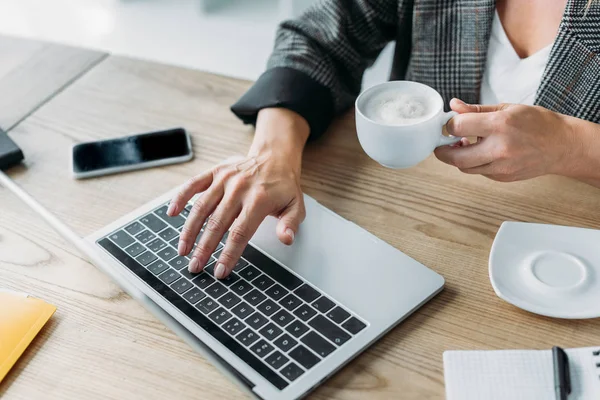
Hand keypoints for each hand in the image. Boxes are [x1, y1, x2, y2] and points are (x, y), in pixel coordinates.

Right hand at [167, 108, 308, 278]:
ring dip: (189, 231)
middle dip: (204, 249)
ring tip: (183, 251)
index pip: (240, 232)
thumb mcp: (296, 206)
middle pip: (217, 224)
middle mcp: (239, 188)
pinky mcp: (215, 171)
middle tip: (195, 267)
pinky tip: (171, 213)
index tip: (220, 271)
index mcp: (259, 199)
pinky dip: (180, 197)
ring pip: (201, 207)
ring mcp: (225, 178)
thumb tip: (286, 239)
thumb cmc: (283, 186)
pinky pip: (193, 184)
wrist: (275, 156)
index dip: (228, 254)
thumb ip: (290, 224)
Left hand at [434, 99, 577, 181]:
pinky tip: (482, 152)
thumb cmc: (537, 123)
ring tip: (464, 145)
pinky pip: (479, 172)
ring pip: (465, 167)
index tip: (449, 123)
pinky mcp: (503, 177)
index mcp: (500, 125)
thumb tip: (453, 106)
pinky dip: (474, 163)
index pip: (458, 127)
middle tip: (441, 144)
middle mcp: (500, 148)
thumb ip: (476, 110)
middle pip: (456, 157)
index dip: (449, 125)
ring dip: (458, 157)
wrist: (562, 146)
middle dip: (442, 151)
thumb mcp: (507, 108)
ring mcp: (502, 167)